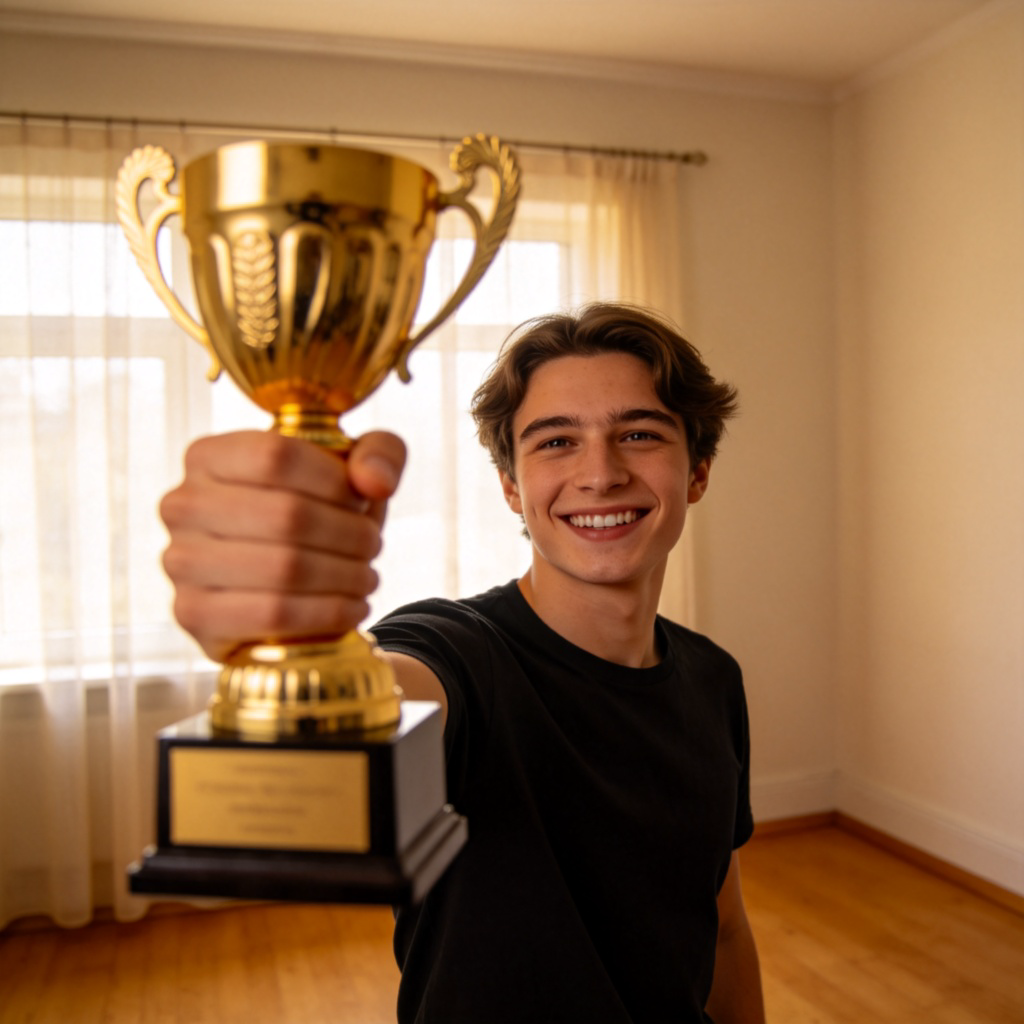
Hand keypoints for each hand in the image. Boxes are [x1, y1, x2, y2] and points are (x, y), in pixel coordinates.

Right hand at [159, 429, 406, 662]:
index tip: (362, 501)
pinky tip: (352, 606)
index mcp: (208, 456)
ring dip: (345, 575)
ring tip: (366, 576)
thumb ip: (379, 452)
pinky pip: (273, 614)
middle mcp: (182, 504)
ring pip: (284, 568)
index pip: (277, 455)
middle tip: (372, 546)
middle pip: (287, 515)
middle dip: (350, 534)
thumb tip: (376, 483)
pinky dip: (328, 612)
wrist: (290, 586)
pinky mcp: (193, 614)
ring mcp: (180, 562)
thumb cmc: (319, 512)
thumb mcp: (356, 469)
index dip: (335, 481)